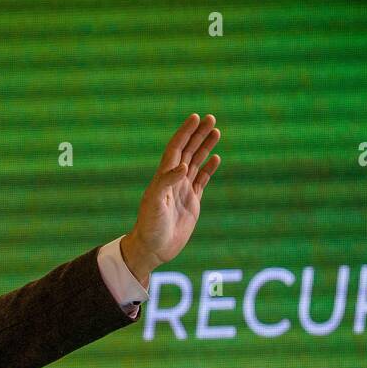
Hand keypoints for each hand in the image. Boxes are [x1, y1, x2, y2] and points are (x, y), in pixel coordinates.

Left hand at [121, 113, 222, 285]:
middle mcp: (173, 180)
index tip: (196, 118)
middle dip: (198, 134)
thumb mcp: (154, 204)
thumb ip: (167, 182)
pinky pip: (202, 180)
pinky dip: (209, 168)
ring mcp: (182, 190)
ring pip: (196, 162)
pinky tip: (216, 158)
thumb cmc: (150, 226)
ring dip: (205, 147)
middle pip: (188, 151)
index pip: (176, 149)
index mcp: (163, 177)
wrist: (153, 248)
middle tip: (211, 118)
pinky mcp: (191, 202)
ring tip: (217, 131)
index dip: (185, 133)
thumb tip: (184, 165)